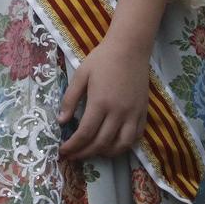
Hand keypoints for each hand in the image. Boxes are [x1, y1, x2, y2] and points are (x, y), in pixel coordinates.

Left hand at [60, 34, 150, 160]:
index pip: (85, 134)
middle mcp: (118, 112)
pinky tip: (113, 144)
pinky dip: (124, 146)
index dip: (73, 146)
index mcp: (100, 103)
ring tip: (93, 152)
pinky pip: (136, 137)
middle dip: (85, 153)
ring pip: (121, 145)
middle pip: (101, 143)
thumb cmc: (102, 59)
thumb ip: (70, 99)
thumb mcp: (81, 75)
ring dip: (106, 154)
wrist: (130, 47)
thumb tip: (61, 122)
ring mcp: (133, 114)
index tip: (63, 151)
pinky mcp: (143, 112)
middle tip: (73, 156)